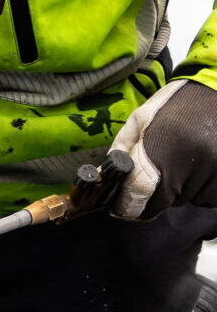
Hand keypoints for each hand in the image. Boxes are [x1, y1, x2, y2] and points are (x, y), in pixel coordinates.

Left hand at [111, 79, 216, 219]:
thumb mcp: (139, 121)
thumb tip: (106, 182)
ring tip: (188, 158)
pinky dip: (204, 186)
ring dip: (184, 187)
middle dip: (158, 192)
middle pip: (164, 202)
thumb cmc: (175, 105)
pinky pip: (209, 196)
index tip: (124, 205)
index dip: (127, 206)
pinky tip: (203, 163)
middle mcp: (189, 165)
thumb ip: (120, 152)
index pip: (137, 198)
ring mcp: (214, 172)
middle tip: (164, 166)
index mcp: (161, 151)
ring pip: (188, 199)